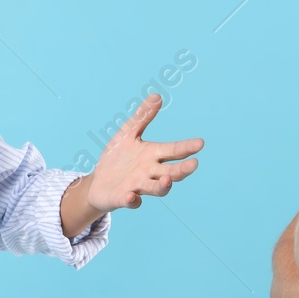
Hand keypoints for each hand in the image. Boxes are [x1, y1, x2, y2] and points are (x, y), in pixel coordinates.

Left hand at [88, 92, 203, 210]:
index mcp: (152, 155)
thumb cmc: (117, 158)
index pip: (174, 151)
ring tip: (167, 180)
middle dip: (182, 169)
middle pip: (171, 172)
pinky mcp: (123, 198)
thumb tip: (157, 96)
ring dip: (163, 186)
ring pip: (155, 189)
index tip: (200, 143)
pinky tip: (132, 196)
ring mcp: (137, 186)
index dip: (187, 147)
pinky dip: (132, 200)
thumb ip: (142, 117)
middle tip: (193, 164)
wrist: (98, 181)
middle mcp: (149, 172)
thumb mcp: (128, 133)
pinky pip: (130, 201)